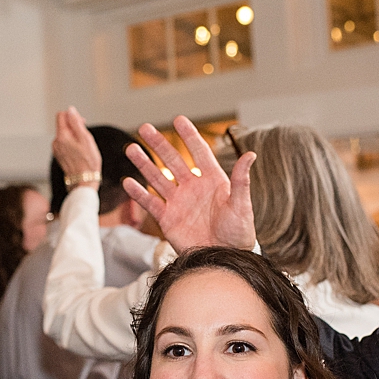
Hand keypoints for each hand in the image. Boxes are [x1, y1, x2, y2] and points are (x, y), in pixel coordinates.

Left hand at [53, 106, 101, 187]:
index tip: (83, 123)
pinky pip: (65, 144)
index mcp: (61, 136)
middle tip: (85, 137)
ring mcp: (56, 150)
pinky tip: (80, 153)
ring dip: (74, 136)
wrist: (83, 182)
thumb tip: (70, 110)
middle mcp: (56, 142)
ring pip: (65, 135)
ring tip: (84, 147)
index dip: (73, 116)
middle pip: (63, 125)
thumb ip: (76, 122)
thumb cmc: (88, 162)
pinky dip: (72, 144)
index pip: (62, 115)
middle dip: (74, 126)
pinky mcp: (59, 156)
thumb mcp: (86, 139)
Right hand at [122, 116, 255, 251]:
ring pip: (158, 178)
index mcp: (213, 180)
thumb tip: (250, 155)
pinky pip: (151, 203)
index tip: (178, 120)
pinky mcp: (168, 219)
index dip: (189, 136)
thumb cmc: (239, 232)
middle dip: (159, 144)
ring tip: (131, 148)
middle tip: (145, 128)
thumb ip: (241, 181)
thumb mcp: (241, 205)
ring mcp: (179, 202)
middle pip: (173, 161)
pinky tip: (128, 182)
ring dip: (144, 163)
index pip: (199, 152)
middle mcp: (193, 187)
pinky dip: (139, 194)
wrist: (224, 258)